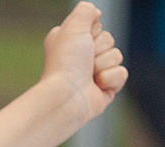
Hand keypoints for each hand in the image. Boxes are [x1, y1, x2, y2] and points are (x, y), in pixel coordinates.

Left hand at [41, 2, 127, 122]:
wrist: (67, 96)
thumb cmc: (65, 63)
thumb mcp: (73, 27)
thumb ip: (85, 11)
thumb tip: (96, 13)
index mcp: (69, 41)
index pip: (96, 26)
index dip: (92, 31)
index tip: (80, 41)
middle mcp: (80, 57)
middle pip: (109, 39)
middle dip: (100, 48)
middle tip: (85, 60)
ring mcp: (93, 73)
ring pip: (117, 55)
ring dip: (104, 63)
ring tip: (89, 74)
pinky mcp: (105, 88)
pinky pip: (122, 73)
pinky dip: (111, 78)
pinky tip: (97, 85)